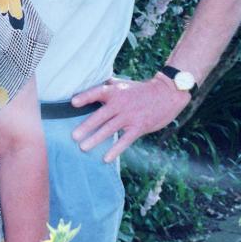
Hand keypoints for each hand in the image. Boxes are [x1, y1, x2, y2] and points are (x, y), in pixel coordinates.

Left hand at [71, 75, 190, 162]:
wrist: (167, 94)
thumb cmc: (142, 89)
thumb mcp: (124, 83)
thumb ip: (109, 85)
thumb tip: (94, 83)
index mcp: (115, 91)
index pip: (97, 93)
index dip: (85, 97)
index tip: (73, 103)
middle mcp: (120, 103)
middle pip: (100, 116)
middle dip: (86, 126)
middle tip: (73, 136)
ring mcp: (129, 116)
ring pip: (109, 129)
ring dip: (96, 139)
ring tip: (83, 148)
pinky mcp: (139, 127)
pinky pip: (125, 140)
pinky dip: (115, 150)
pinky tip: (106, 158)